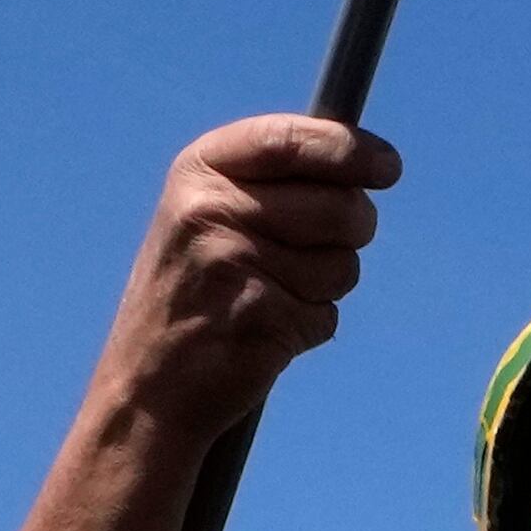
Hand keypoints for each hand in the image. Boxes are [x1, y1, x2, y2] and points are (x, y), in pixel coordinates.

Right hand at [90, 115, 397, 442]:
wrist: (143, 392)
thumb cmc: (191, 294)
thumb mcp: (205, 213)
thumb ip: (274, 180)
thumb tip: (373, 160)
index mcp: (198, 171)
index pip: (293, 139)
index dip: (352, 150)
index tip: (388, 168)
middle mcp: (210, 209)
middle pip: (340, 205)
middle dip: (351, 230)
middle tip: (317, 251)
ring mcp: (232, 263)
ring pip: (343, 263)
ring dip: (326, 286)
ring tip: (270, 299)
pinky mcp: (258, 318)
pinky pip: (327, 313)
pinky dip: (309, 326)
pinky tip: (263, 335)